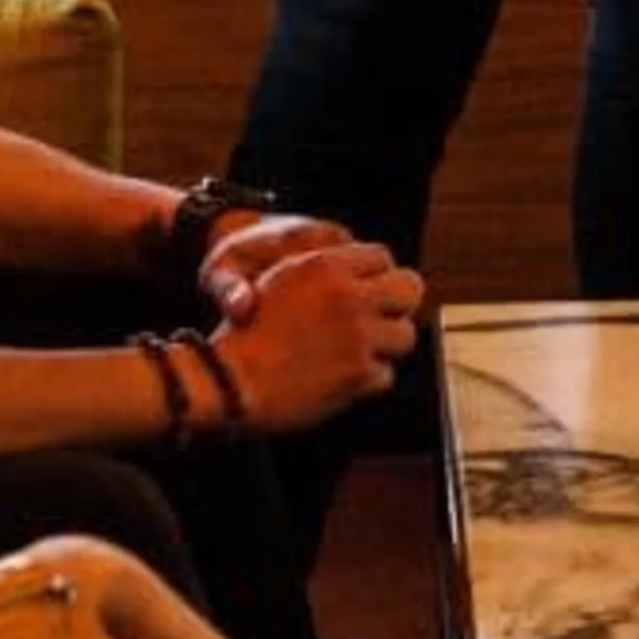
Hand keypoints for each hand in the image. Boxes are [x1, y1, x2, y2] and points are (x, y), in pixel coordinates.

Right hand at [203, 222, 425, 425]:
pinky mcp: (359, 375)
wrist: (229, 380)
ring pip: (404, 335)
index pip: (383, 257)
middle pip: (409, 288)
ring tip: (364, 352)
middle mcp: (348, 297)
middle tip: (386, 318)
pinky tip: (344, 378)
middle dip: (400, 304)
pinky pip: (385, 375)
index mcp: (326, 265)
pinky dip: (368, 380)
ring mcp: (357, 336)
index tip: (374, 290)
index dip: (380, 276)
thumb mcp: (279, 282)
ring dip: (387, 346)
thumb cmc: (245, 333)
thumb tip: (361, 279)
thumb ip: (324, 276)